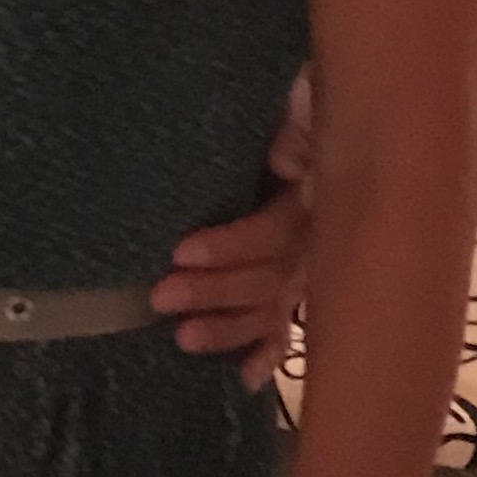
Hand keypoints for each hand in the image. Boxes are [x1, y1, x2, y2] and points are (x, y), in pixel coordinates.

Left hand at [153, 72, 313, 385]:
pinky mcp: (290, 281)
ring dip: (228, 327)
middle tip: (160, 297)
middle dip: (215, 292)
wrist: (316, 105)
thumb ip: (298, 124)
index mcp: (316, 192)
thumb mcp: (299, 97)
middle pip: (270, 277)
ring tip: (181, 339)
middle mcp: (316, 236)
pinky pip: (283, 325)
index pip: (274, 232)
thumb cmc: (293, 98)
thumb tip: (285, 161)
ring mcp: (305, 264)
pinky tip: (241, 379)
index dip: (230, 246)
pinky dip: (263, 352)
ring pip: (270, 306)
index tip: (180, 252)